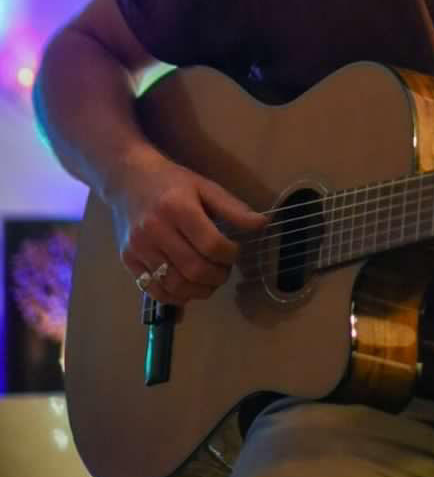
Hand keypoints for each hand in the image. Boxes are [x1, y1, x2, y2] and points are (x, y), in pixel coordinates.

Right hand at [110, 147, 266, 304]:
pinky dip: (176, 298)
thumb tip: (263, 224)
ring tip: (209, 281)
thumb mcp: (205, 187)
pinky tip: (188, 288)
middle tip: (224, 271)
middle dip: (217, 276)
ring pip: (175, 285)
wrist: (128, 178)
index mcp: (178, 207)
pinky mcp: (128, 260)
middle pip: (194, 269)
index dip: (230, 255)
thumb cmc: (172, 182)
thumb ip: (233, 208)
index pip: (211, 245)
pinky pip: (154, 290)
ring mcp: (138, 247)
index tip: (234, 251)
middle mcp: (155, 229)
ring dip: (200, 291)